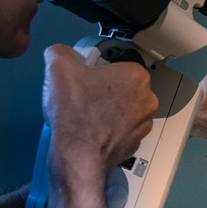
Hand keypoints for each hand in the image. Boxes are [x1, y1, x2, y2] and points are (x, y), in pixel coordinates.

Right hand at [42, 44, 158, 175]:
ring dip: (108, 110)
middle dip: (104, 89)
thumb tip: (61, 53)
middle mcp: (147, 99)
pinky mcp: (135, 144)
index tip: (85, 76)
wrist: (79, 155)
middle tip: (83, 95)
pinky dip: (109, 130)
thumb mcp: (59, 67)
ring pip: (123, 110)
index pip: (118, 63)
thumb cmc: (75, 111)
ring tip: (85, 114)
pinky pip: (121, 131)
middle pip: (122, 87)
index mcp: (137, 75)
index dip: (99, 68)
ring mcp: (144, 124)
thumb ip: (61, 52)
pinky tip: (90, 131)